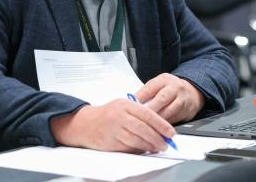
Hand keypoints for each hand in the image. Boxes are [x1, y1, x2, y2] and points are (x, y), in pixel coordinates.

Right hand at [50, 99, 175, 153]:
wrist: (85, 123)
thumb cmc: (107, 115)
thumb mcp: (122, 106)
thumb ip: (139, 113)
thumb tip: (159, 126)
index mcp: (125, 105)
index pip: (148, 114)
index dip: (162, 124)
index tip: (171, 132)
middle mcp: (119, 116)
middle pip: (144, 129)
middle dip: (158, 138)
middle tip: (166, 144)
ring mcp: (114, 129)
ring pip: (137, 140)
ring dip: (150, 146)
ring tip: (157, 148)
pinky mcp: (110, 142)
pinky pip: (129, 148)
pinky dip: (139, 150)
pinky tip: (144, 149)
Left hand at [136, 73, 205, 123]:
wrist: (192, 92)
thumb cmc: (170, 88)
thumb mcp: (158, 84)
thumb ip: (146, 92)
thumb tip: (131, 102)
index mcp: (165, 80)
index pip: (150, 88)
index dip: (140, 98)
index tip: (132, 106)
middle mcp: (175, 89)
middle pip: (161, 99)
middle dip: (149, 109)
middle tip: (139, 117)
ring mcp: (183, 100)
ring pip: (169, 111)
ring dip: (157, 120)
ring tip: (147, 126)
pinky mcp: (187, 112)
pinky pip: (174, 120)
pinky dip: (164, 126)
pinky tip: (157, 130)